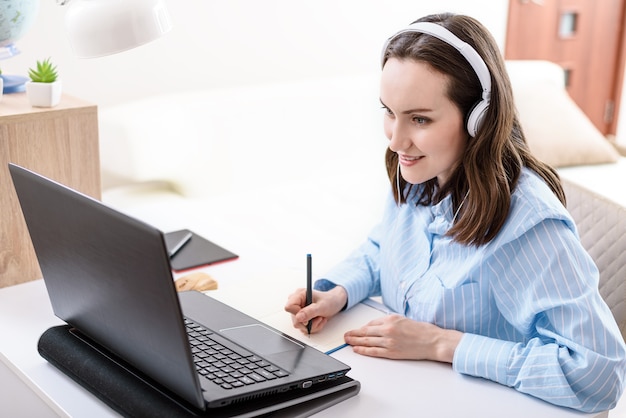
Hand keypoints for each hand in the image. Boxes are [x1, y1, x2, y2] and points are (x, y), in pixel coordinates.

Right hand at [284, 286, 346, 333]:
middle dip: (309, 322)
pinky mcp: (302, 318)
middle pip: (295, 320)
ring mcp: (298, 311)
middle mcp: (297, 303)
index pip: (289, 307)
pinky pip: (304, 329)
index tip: (308, 316)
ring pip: (300, 326)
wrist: (335, 303)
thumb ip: (310, 311)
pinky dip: (313, 327)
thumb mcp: (322, 306)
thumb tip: (298, 317)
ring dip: (313, 325)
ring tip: (320, 318)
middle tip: (319, 317)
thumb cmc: (330, 300)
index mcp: (299, 295)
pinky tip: (319, 320)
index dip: (298, 314)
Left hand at [343, 314, 462, 362]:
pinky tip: (357, 350)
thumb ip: (389, 322)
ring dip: (355, 342)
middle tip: (345, 335)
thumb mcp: (403, 319)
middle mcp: (388, 329)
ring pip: (367, 342)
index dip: (361, 328)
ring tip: (347, 342)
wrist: (433, 341)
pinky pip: (374, 351)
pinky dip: (364, 350)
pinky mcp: (392, 352)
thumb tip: (376, 326)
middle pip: (365, 332)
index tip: (356, 329)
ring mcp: (389, 341)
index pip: (370, 323)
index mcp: (391, 319)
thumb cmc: (422, 330)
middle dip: (353, 334)